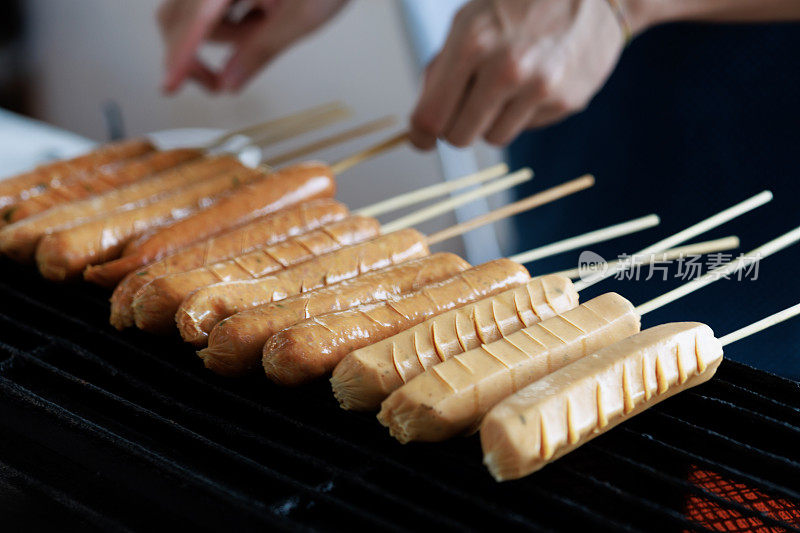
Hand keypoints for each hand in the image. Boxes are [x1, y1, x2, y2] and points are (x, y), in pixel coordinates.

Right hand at [158, 0, 348, 93]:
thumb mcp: (302, 18)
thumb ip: (262, 51)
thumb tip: (230, 82)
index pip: (195, 21)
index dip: (180, 57)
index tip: (169, 85)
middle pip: (178, 17)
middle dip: (195, 52)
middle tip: (216, 83)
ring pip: (194, 13)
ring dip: (224, 33)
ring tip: (266, 23)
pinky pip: (209, 4)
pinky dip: (228, 19)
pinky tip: (260, 15)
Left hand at [409, 0, 626, 148]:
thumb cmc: (520, 5)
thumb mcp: (469, 21)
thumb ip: (442, 69)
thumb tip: (422, 124)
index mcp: (472, 42)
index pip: (430, 117)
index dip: (421, 134)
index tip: (422, 138)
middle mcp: (505, 68)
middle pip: (459, 137)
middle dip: (458, 125)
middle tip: (467, 105)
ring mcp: (539, 87)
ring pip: (494, 138)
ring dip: (493, 120)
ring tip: (507, 86)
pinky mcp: (566, 101)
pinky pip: (527, 128)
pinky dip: (525, 112)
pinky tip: (537, 79)